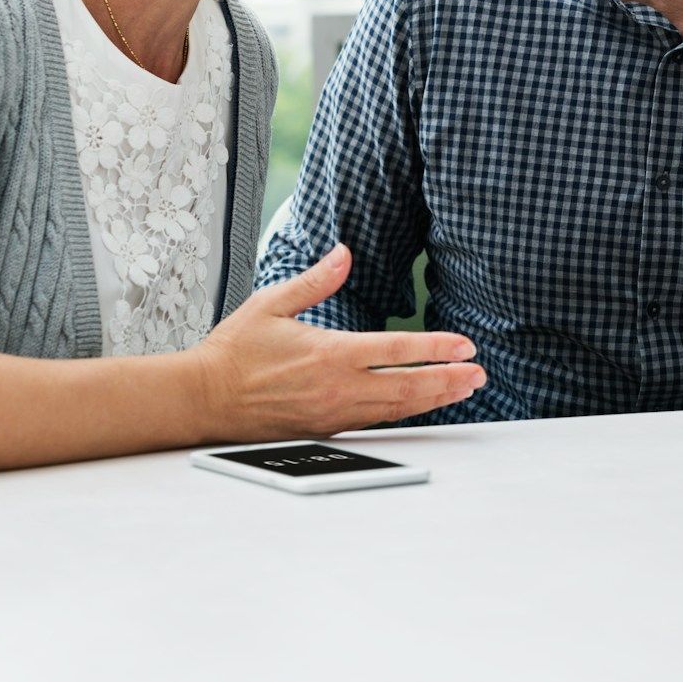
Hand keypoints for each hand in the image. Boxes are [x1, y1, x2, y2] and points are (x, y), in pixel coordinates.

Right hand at [187, 243, 485, 440]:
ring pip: (396, 409)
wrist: (203, 399)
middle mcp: (337, 388)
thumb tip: (344, 253)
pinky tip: (423, 406)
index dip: (436, 349)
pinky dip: (405, 413)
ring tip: (464, 390)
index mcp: (329, 354)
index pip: (395, 352)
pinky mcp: (326, 428)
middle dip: (448, 380)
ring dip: (434, 399)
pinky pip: (376, 420)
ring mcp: (333, 413)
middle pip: (406, 387)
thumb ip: (314, 280)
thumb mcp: (271, 303)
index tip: (466, 346)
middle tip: (479, 373)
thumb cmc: (235, 350)